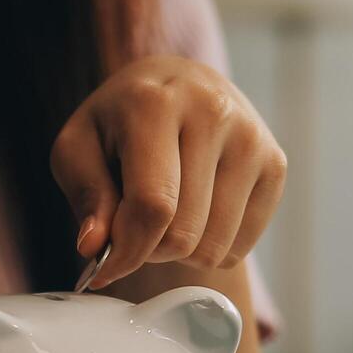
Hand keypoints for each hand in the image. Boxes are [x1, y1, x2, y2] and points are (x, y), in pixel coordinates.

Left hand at [51, 55, 285, 288]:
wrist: (178, 86)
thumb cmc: (120, 123)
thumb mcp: (78, 148)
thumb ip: (86, 196)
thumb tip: (94, 247)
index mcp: (156, 104)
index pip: (153, 206)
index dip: (127, 252)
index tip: (105, 266)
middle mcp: (213, 113)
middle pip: (184, 234)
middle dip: (150, 249)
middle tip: (136, 226)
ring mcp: (251, 139)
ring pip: (214, 247)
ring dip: (182, 251)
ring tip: (167, 216)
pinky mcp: (275, 164)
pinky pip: (240, 246)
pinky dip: (212, 246)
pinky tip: (198, 212)